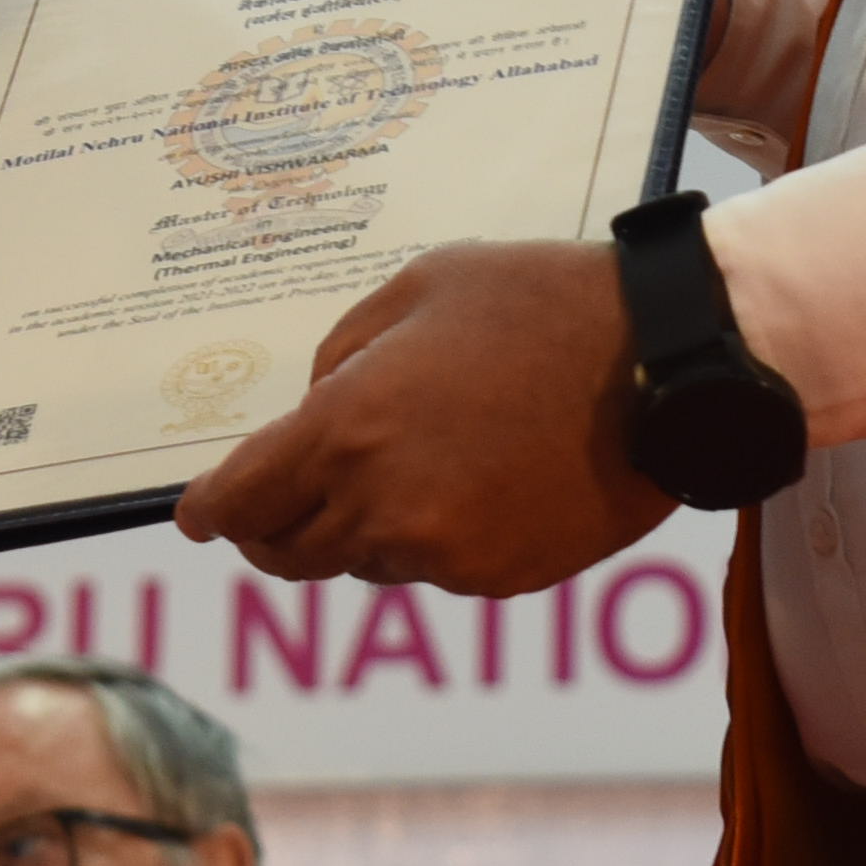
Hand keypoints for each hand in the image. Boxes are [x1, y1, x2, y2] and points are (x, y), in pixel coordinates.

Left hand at [174, 238, 673, 594]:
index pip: (240, 502)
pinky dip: (436, 536)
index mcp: (345, 430)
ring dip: (364, 527)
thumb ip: (343, 355)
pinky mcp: (497, 577)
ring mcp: (442, 553)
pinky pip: (437, 568)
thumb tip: (313, 411)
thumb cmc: (540, 303)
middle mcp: (381, 506)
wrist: (664, 364)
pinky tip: (482, 479)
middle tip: (280, 502)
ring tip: (418, 462)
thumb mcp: (419, 288)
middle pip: (288, 553)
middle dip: (275, 528)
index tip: (201, 516)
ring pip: (364, 561)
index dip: (211, 513)